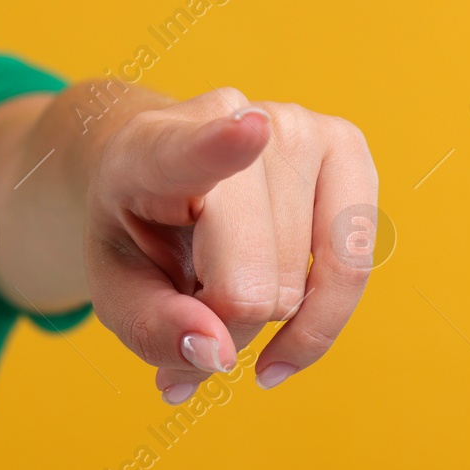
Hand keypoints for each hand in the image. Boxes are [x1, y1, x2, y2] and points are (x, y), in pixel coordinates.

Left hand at [83, 88, 378, 400]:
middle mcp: (227, 117)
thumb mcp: (115, 290)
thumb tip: (219, 352)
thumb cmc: (139, 234)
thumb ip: (152, 328)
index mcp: (148, 149)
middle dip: (224, 324)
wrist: (162, 178)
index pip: (188, 150)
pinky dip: (318, 321)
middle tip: (191, 308)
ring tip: (224, 295)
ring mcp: (296, 126)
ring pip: (301, 284)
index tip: (250, 130)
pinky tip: (283, 337)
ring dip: (267, 320)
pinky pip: (353, 268)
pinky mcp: (346, 148)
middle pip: (250, 279)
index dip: (219, 146)